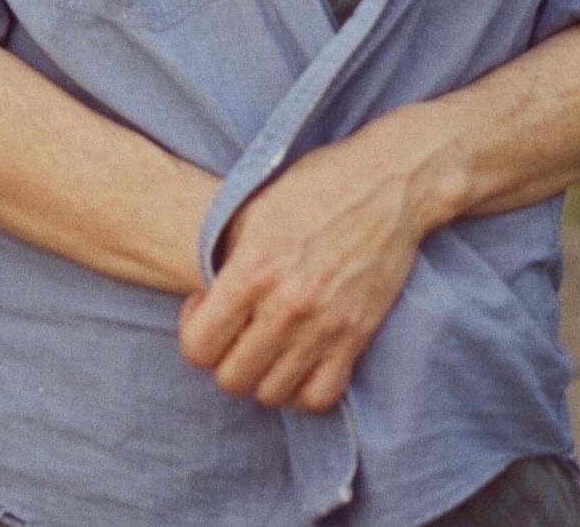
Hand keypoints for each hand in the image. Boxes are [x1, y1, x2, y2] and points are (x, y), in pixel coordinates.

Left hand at [177, 110, 449, 412]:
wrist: (386, 184)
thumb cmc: (313, 185)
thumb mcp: (251, 208)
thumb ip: (222, 257)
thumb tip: (203, 299)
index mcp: (253, 269)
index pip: (198, 346)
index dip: (192, 332)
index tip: (205, 307)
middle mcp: (287, 305)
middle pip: (232, 379)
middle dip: (221, 358)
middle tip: (232, 327)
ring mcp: (325, 326)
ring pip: (272, 394)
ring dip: (259, 375)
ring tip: (262, 342)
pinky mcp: (357, 337)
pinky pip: (319, 395)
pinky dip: (301, 388)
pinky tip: (295, 358)